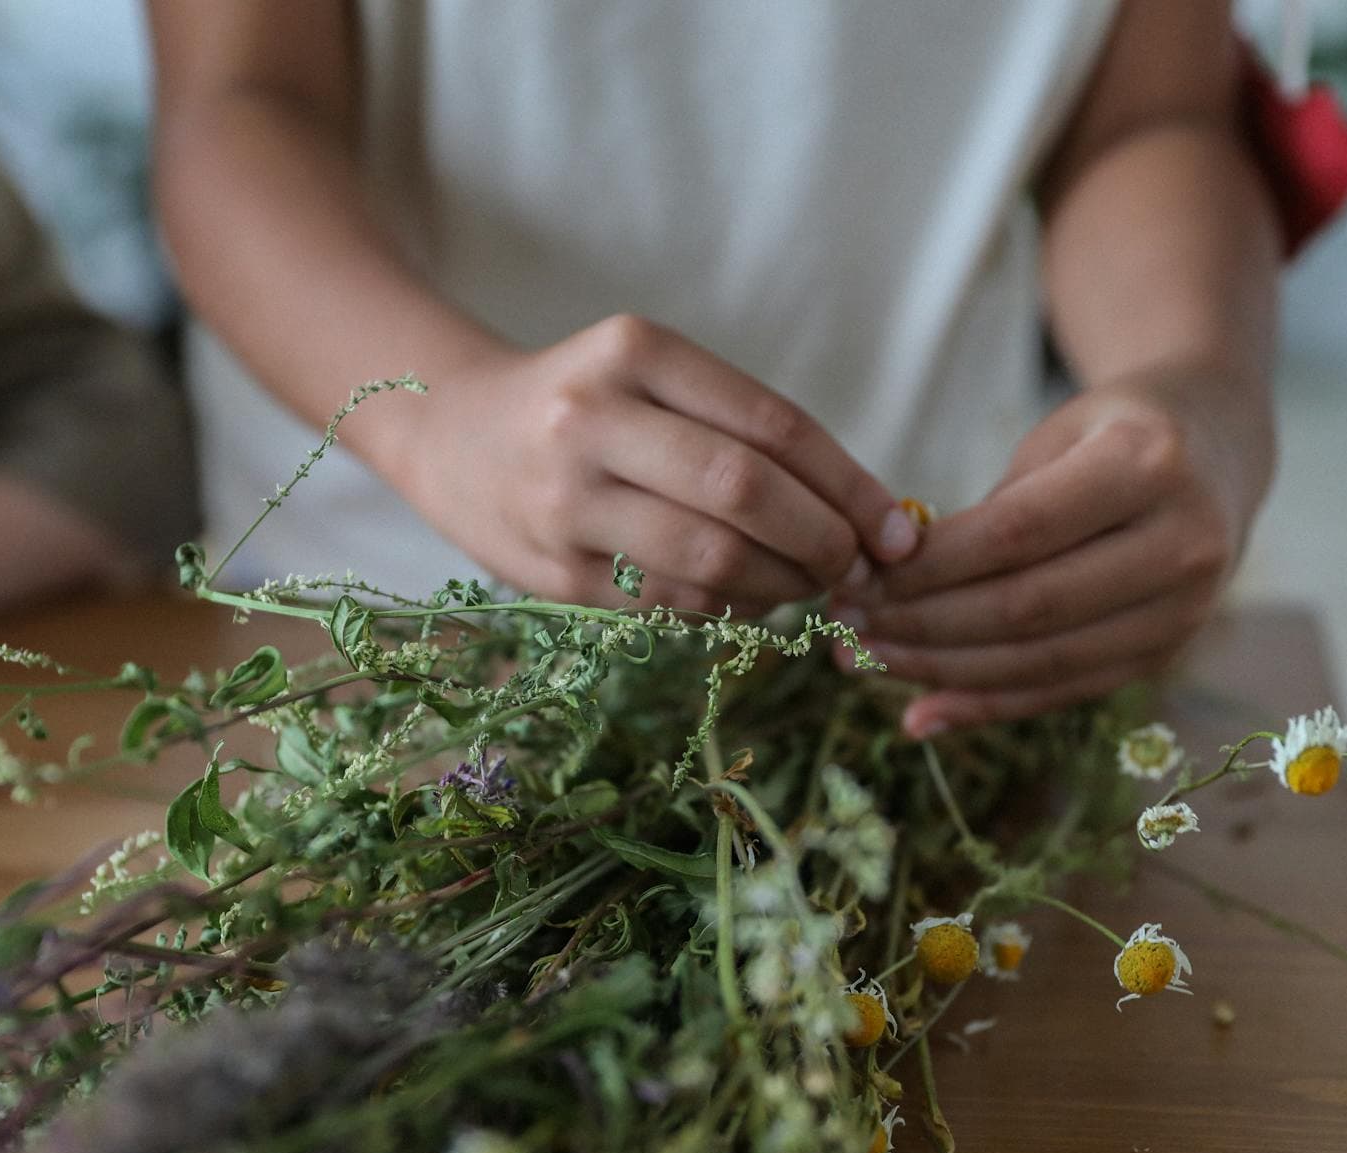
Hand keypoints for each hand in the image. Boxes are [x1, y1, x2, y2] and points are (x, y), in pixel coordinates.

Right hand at [388, 314, 920, 614]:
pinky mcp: (553, 572)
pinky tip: (746, 596)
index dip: (849, 486)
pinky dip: (730, 608)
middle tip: (854, 566)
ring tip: (805, 584)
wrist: (451, 435)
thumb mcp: (652, 376)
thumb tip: (867, 518)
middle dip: (822, 541)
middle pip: (745, 492)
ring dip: (782, 585)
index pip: (772, 425)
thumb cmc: (587, 405)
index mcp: (634, 351)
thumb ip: (744, 430)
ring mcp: (565, 500)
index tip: (895, 530)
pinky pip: (671, 602)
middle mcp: (592, 419)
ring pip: (711, 559)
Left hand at [833, 365, 1272, 733]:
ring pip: (1043, 662)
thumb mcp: (1055, 437)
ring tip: (865, 662)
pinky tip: (921, 714)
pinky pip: (1063, 692)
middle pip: (1028, 607)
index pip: (1017, 533)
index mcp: (1148, 463)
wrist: (1217, 451)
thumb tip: (888, 584)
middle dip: (922, 625)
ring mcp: (1184, 608)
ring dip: (942, 671)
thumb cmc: (1111, 433)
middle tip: (845, 625)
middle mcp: (1182, 541)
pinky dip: (987, 706)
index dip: (929, 567)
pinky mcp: (1167, 652)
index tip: (857, 576)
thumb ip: (987, 512)